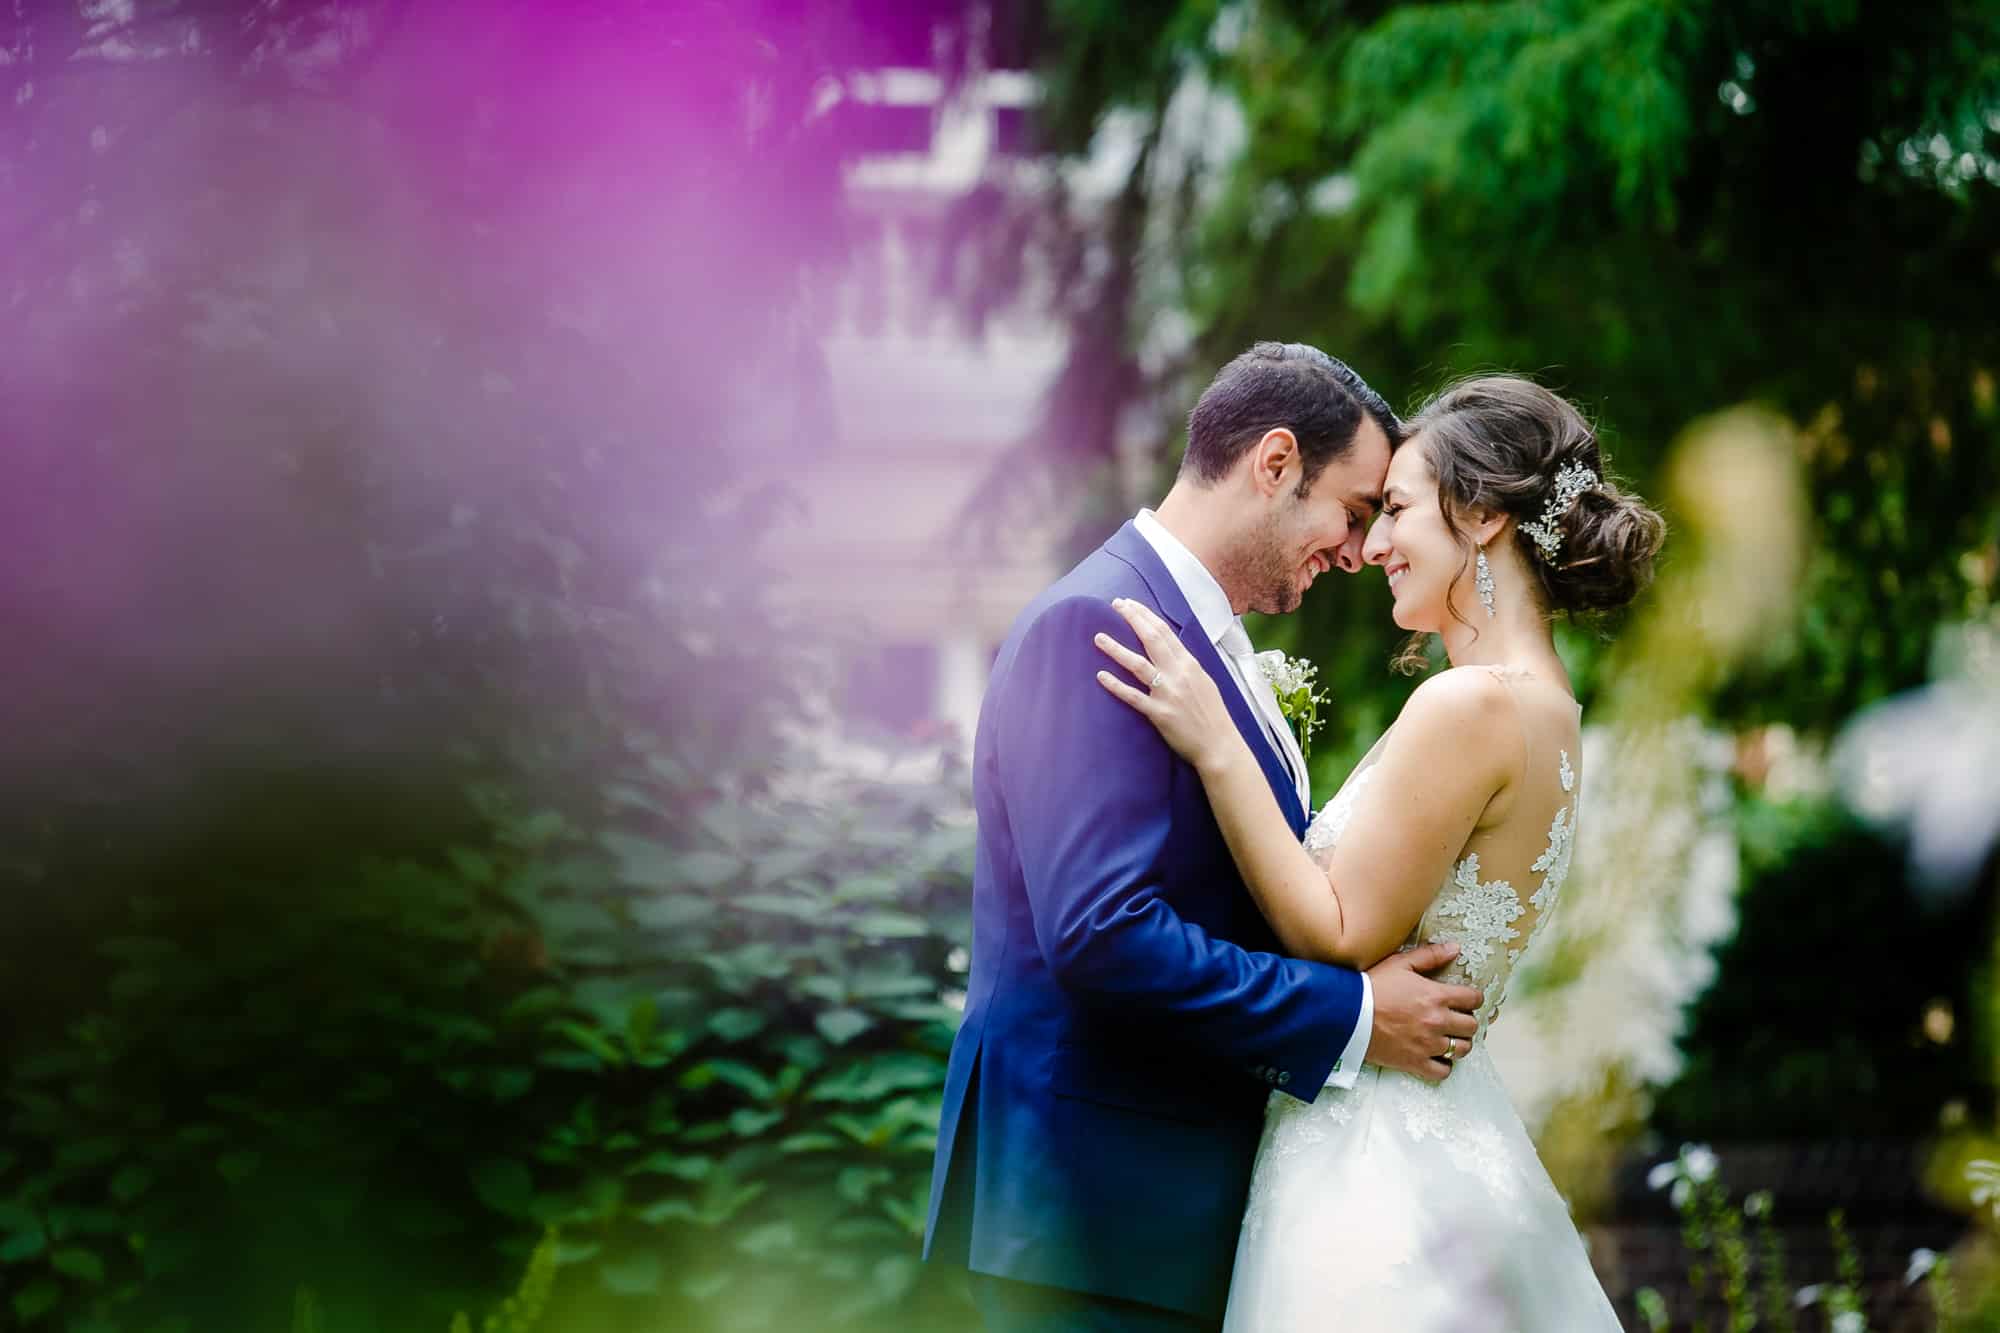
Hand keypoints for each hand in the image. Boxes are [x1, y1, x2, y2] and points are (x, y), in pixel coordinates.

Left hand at [1092, 598, 1243, 772]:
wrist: (1219, 744)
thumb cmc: (1211, 714)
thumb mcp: (1203, 681)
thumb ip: (1185, 665)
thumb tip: (1168, 650)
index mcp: (1189, 664)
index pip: (1164, 632)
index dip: (1145, 615)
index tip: (1130, 603)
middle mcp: (1178, 674)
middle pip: (1151, 639)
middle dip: (1132, 619)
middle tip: (1115, 604)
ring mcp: (1168, 693)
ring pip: (1138, 665)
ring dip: (1116, 649)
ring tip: (1098, 637)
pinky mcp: (1159, 713)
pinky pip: (1133, 696)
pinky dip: (1116, 686)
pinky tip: (1101, 675)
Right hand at [1363, 941, 1482, 1083]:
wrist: (1347, 1014)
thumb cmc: (1372, 986)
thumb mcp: (1400, 964)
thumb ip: (1430, 956)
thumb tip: (1455, 949)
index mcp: (1436, 996)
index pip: (1473, 999)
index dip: (1473, 998)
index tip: (1466, 1000)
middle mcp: (1437, 1021)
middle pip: (1471, 1026)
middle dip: (1466, 1021)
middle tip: (1455, 1019)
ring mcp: (1428, 1045)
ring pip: (1462, 1050)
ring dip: (1458, 1043)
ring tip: (1447, 1038)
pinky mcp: (1415, 1063)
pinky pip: (1443, 1071)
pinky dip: (1443, 1065)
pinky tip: (1436, 1056)